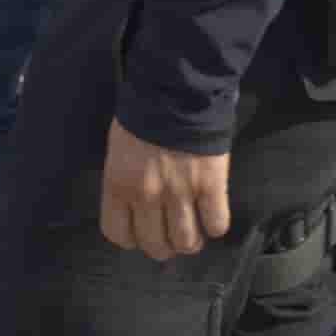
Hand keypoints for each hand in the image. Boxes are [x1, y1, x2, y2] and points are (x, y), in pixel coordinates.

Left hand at [99, 120, 230, 261]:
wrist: (176, 89)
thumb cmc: (143, 116)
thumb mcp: (120, 150)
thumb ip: (125, 183)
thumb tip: (138, 209)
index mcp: (118, 185)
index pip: (118, 235)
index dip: (133, 238)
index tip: (142, 230)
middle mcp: (147, 196)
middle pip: (156, 245)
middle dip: (164, 244)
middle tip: (171, 231)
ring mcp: (181, 193)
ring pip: (187, 243)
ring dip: (191, 240)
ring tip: (193, 226)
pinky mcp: (212, 186)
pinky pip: (217, 224)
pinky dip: (215, 224)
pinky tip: (212, 212)